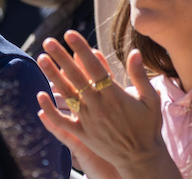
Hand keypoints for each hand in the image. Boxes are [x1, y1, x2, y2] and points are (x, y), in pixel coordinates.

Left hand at [38, 34, 178, 178]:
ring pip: (67, 94)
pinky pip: (62, 121)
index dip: (81, 49)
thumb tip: (134, 52)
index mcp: (114, 94)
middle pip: (76, 77)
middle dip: (61, 57)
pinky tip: (41, 96)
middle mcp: (98, 105)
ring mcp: (88, 120)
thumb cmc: (148, 126)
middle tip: (49, 41)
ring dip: (53, 76)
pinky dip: (50, 110)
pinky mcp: (83, 134)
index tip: (70, 34)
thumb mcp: (150, 98)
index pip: (94, 66)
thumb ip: (139, 75)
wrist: (141, 157)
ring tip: (42, 59)